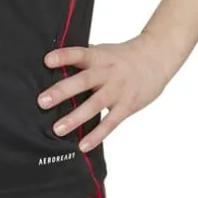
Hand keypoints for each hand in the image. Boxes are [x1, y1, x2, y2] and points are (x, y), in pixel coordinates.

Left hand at [37, 31, 174, 152]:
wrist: (155, 59)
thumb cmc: (122, 57)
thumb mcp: (103, 51)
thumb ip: (83, 58)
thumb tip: (53, 64)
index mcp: (98, 56)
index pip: (79, 54)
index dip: (63, 57)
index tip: (46, 61)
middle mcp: (107, 72)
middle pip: (83, 81)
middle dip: (62, 92)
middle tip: (42, 102)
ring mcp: (118, 90)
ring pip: (94, 105)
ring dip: (75, 118)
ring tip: (57, 129)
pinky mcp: (127, 106)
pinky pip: (110, 123)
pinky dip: (96, 135)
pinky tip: (82, 145)